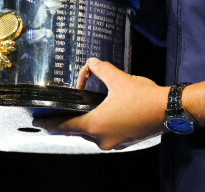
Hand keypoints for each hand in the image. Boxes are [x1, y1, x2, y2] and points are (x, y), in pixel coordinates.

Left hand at [36, 58, 167, 150]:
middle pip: (77, 131)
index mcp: (96, 125)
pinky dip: (99, 126)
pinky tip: (103, 115)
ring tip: (81, 111)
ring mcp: (114, 143)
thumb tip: (92, 61)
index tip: (37, 122)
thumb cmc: (142, 96)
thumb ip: (101, 69)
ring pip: (92, 134)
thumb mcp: (118, 78)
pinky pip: (105, 135)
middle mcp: (102, 139)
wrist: (167, 110)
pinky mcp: (124, 142)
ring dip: (86, 124)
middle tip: (58, 113)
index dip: (49, 123)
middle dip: (68, 122)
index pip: (65, 126)